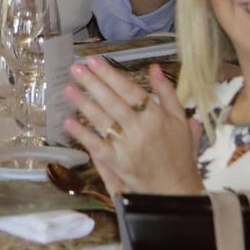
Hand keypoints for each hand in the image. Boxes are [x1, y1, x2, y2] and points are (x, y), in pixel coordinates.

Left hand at [63, 58, 203, 198]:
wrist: (176, 189)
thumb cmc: (179, 153)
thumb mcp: (181, 120)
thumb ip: (167, 93)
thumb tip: (153, 68)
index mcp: (156, 116)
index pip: (129, 90)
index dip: (110, 74)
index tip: (94, 61)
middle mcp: (140, 129)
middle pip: (112, 102)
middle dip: (93, 83)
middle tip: (76, 68)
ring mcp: (127, 147)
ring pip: (102, 120)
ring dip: (84, 104)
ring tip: (68, 88)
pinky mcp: (117, 164)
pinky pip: (97, 146)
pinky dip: (82, 134)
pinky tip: (69, 122)